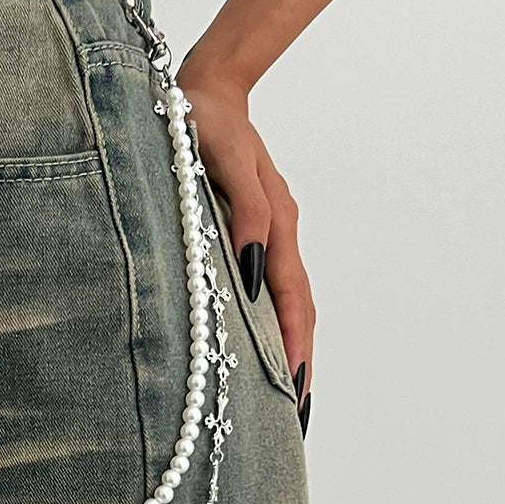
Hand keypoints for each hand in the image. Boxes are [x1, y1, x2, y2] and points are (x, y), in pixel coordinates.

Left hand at [175, 53, 313, 431]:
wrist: (204, 89)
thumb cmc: (205, 123)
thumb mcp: (226, 163)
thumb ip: (246, 214)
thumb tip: (253, 272)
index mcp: (276, 223)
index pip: (292, 300)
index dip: (295, 347)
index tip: (294, 390)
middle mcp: (279, 233)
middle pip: (299, 310)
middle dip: (300, 361)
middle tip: (296, 415)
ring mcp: (269, 232)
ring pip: (286, 301)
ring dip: (289, 345)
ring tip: (286, 391)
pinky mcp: (250, 229)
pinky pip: (268, 284)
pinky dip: (271, 318)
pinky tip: (259, 340)